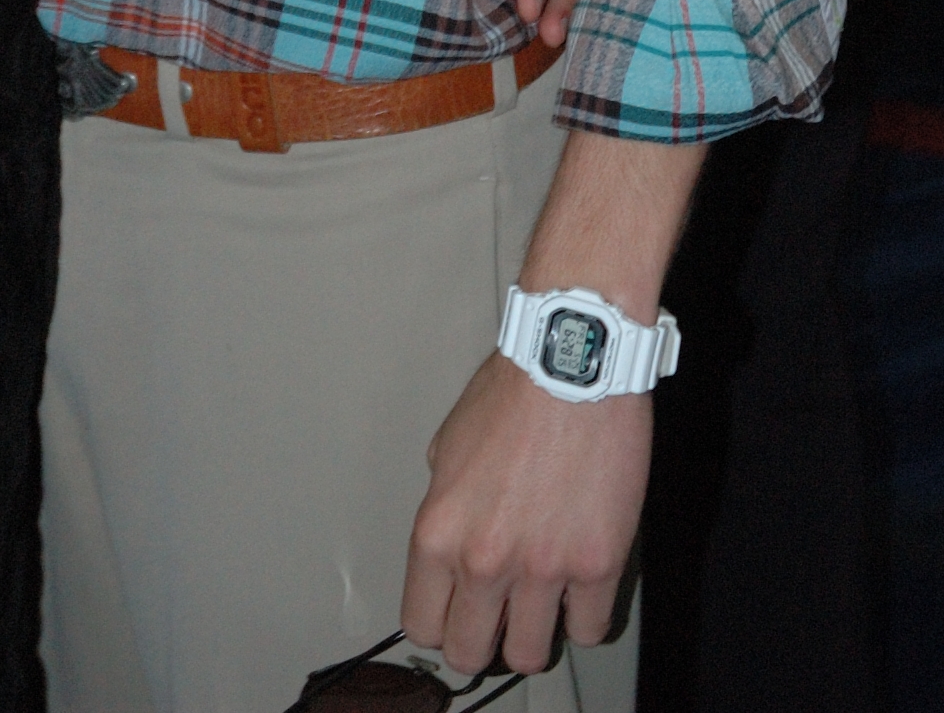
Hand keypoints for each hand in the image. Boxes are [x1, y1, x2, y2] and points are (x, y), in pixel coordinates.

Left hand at [400, 348, 647, 675]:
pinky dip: (584, 617)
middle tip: (496, 621)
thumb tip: (457, 537)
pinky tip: (580, 590)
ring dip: (533, 636)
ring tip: (541, 607)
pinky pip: (588, 630)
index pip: (421, 623)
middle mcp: (484, 561)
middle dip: (481, 642)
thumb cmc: (511, 392)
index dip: (439, 624)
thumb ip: (448, 505)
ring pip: (529, 655)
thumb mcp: (448, 446)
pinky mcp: (598, 565)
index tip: (454, 616)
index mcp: (438, 531)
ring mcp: (543, 569)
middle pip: (470, 653)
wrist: (570, 364)